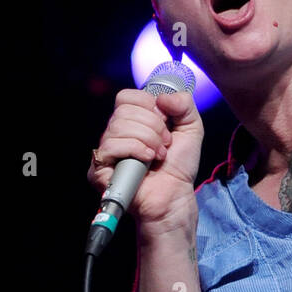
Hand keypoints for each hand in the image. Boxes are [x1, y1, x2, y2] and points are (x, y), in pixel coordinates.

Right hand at [86, 88, 203, 229]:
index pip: (127, 96)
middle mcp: (116, 132)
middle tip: (165, 143)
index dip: (150, 106)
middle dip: (154, 126)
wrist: (175, 195)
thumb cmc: (179, 166)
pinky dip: (136, 149)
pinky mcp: (100, 166)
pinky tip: (148, 160)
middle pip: (125, 109)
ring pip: (120, 125)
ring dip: (149, 140)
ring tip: (158, 155)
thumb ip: (184, 104)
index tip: (166, 123)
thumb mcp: (191, 128)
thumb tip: (162, 97)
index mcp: (132, 120)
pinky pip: (113, 144)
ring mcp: (107, 148)